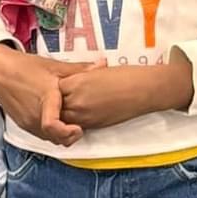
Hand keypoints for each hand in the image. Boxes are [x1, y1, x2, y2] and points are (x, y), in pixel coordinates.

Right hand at [0, 47, 82, 147]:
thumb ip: (80, 69)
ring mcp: (28, 122)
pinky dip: (51, 132)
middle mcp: (35, 114)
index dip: (67, 132)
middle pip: (55, 137)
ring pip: (49, 138)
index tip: (79, 128)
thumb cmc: (25, 67)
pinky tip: (57, 120)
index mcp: (45, 98)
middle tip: (80, 127)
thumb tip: (103, 64)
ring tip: (69, 123)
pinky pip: (41, 134)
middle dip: (70, 135)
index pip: (53, 125)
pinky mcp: (23, 124)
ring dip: (61, 135)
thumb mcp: (54, 66)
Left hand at [57, 56, 192, 129]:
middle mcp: (76, 101)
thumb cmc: (124, 76)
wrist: (143, 89)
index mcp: (76, 83)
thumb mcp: (96, 71)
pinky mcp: (93, 125)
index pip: (53, 89)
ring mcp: (84, 116)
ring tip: (67, 109)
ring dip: (63, 116)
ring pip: (62, 120)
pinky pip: (75, 126)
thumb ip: (79, 77)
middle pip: (54, 107)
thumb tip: (70, 80)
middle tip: (59, 101)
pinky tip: (79, 116)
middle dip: (55, 104)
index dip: (55, 89)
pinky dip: (73, 123)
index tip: (58, 88)